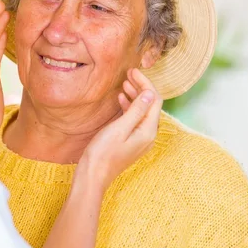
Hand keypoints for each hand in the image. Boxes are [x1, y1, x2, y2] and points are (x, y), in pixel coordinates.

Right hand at [75, 68, 162, 190]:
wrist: (93, 175)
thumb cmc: (103, 152)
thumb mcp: (120, 128)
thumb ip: (136, 110)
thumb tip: (149, 93)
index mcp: (148, 131)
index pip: (154, 100)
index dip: (145, 83)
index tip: (132, 71)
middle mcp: (147, 135)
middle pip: (151, 105)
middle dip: (141, 88)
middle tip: (129, 73)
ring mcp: (140, 139)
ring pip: (143, 111)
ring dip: (135, 96)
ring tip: (124, 83)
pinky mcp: (131, 141)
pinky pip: (135, 119)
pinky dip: (130, 106)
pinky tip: (121, 99)